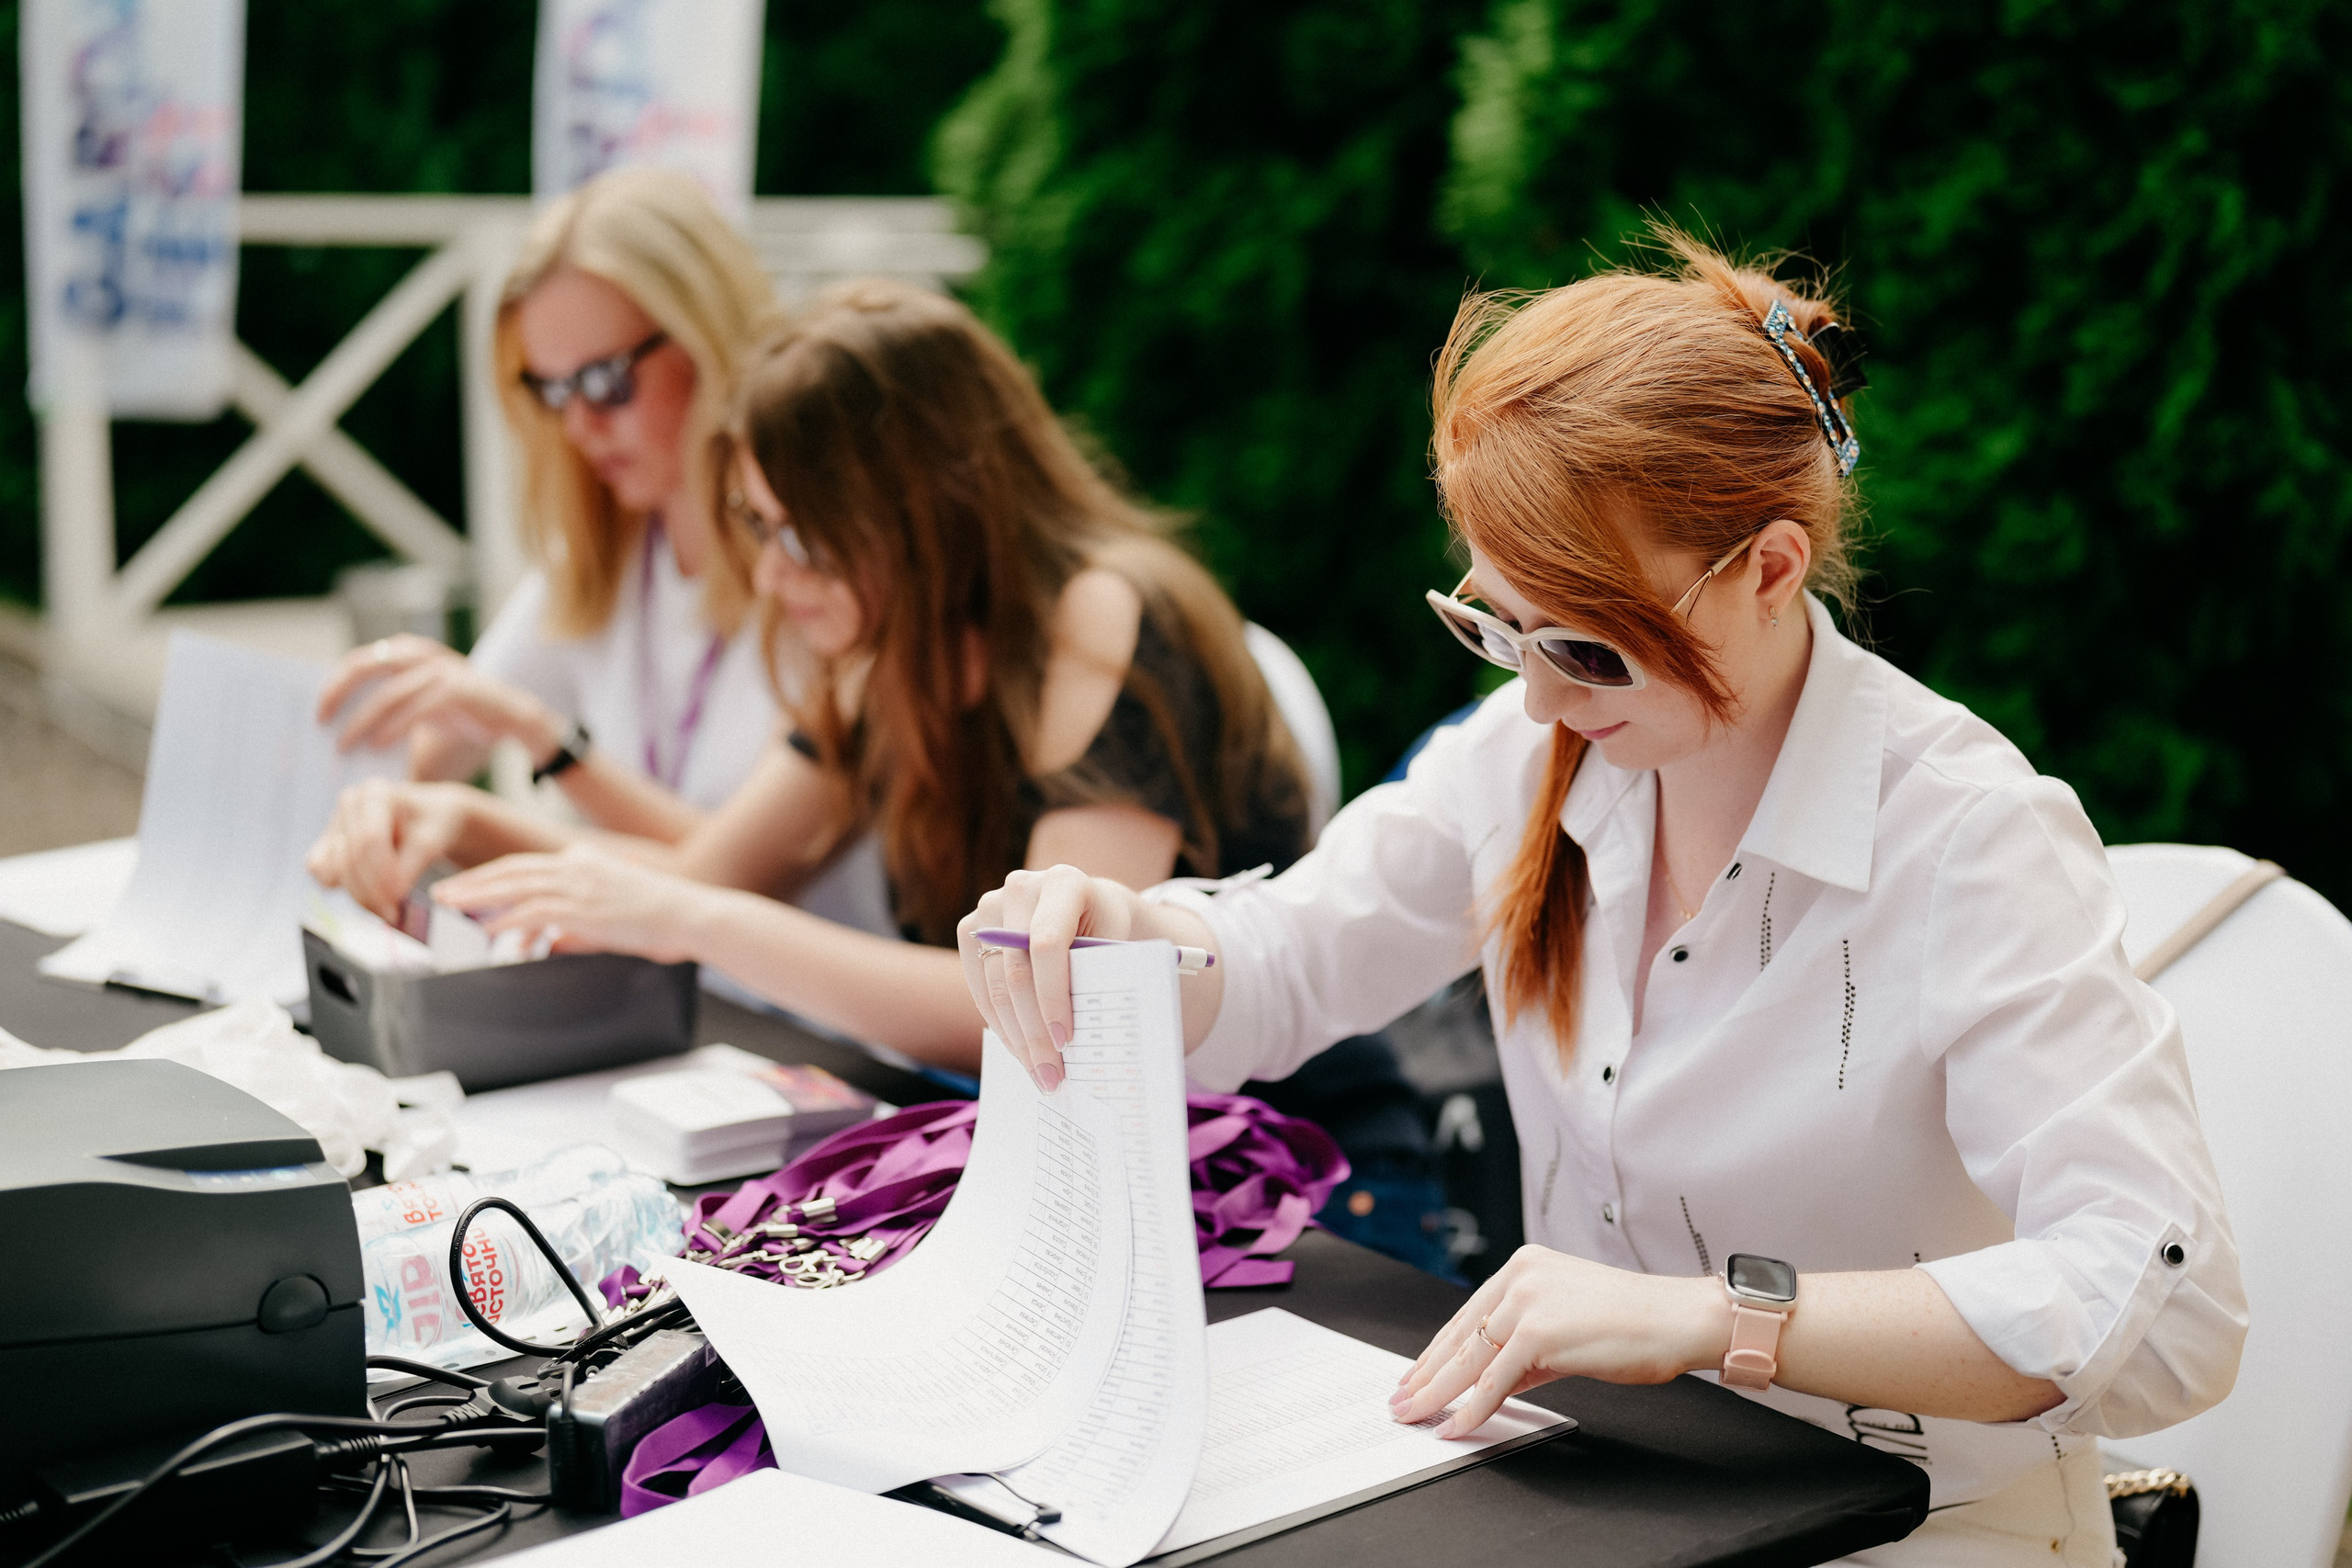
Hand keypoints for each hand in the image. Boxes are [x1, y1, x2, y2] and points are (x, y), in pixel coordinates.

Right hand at [307, 780, 477, 921]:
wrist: (428, 818)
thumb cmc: (434, 824)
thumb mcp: (433, 841)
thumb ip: (410, 866)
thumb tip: (392, 896)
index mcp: (376, 793)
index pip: (370, 840)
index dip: (382, 874)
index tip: (399, 899)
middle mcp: (350, 803)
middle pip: (350, 858)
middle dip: (371, 892)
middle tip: (394, 914)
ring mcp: (335, 823)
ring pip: (332, 869)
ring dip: (359, 895)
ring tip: (388, 908)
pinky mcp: (327, 845)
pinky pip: (321, 873)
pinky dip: (343, 888)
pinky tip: (370, 894)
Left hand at [318, 635, 564, 760]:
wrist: (519, 722)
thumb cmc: (464, 720)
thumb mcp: (420, 713)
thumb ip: (389, 718)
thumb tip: (344, 743)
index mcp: (409, 654)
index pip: (358, 662)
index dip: (333, 685)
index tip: (315, 712)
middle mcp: (422, 655)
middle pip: (365, 666)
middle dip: (337, 694)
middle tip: (320, 723)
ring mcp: (443, 670)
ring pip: (388, 692)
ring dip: (362, 720)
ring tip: (344, 746)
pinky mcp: (461, 690)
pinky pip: (418, 707)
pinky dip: (395, 727)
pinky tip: (379, 746)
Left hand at [434, 844, 704, 963]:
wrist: (689, 914)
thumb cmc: (661, 918)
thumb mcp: (611, 916)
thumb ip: (575, 927)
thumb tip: (550, 943)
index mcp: (584, 860)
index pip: (526, 865)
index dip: (492, 876)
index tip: (467, 886)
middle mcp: (576, 866)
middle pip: (511, 870)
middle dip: (473, 881)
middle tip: (443, 892)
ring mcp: (579, 884)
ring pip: (514, 886)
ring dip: (478, 896)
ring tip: (451, 905)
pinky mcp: (582, 906)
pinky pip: (533, 911)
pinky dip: (506, 920)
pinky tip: (488, 928)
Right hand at [956, 864, 1149, 1090]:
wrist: (1087, 907)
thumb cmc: (1108, 932)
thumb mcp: (1115, 946)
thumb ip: (1100, 979)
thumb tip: (1089, 1043)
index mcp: (1064, 881)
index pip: (1048, 945)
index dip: (1053, 996)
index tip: (1065, 1040)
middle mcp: (1020, 887)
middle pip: (1016, 970)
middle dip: (1033, 1030)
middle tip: (1051, 1075)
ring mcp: (989, 907)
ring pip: (994, 984)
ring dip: (1015, 1037)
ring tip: (1038, 1073)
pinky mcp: (970, 930)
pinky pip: (979, 987)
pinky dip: (1000, 1024)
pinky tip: (1020, 1051)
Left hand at [1388, 1246, 1731, 1437]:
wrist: (1677, 1318)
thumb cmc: (1634, 1322)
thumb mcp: (1567, 1325)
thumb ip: (1525, 1349)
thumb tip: (1492, 1383)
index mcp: (1523, 1266)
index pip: (1467, 1315)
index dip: (1437, 1351)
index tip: (1416, 1374)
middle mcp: (1519, 1276)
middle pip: (1460, 1336)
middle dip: (1426, 1375)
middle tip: (1401, 1401)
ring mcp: (1526, 1301)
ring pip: (1469, 1359)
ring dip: (1438, 1395)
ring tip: (1416, 1417)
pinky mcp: (1537, 1331)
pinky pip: (1494, 1379)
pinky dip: (1473, 1408)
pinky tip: (1457, 1426)